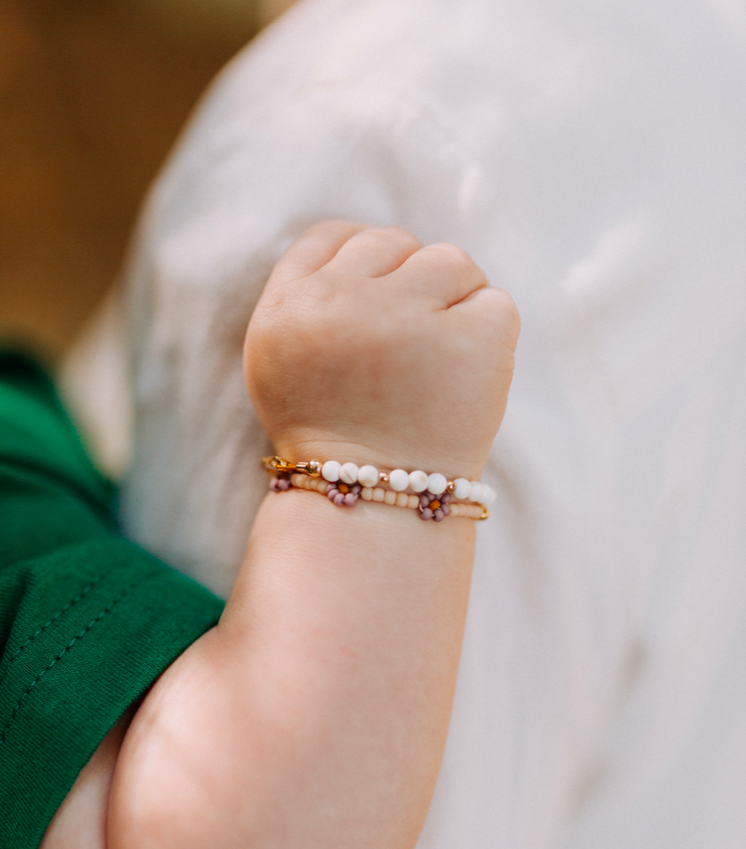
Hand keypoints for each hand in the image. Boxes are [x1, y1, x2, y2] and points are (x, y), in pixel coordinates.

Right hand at [245, 220, 518, 481]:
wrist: (375, 507)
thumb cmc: (335, 437)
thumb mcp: (281, 364)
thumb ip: (310, 298)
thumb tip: (375, 248)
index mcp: (287, 306)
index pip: (334, 236)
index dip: (366, 262)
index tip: (381, 300)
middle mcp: (340, 303)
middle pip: (394, 243)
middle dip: (410, 287)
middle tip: (413, 346)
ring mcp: (406, 319)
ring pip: (450, 261)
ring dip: (455, 303)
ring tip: (442, 360)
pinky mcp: (468, 341)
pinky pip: (495, 302)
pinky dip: (491, 336)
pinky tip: (468, 375)